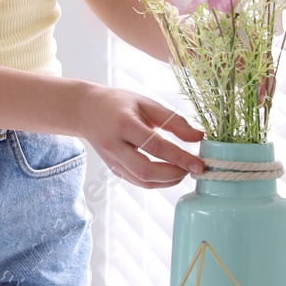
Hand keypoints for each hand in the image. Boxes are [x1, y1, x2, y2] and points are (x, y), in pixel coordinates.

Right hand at [71, 85, 205, 187]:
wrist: (85, 110)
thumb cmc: (117, 104)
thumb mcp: (145, 103)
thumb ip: (173, 121)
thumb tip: (198, 138)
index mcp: (123, 124)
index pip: (155, 146)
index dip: (180, 158)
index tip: (200, 164)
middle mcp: (114, 145)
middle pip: (145, 170)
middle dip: (174, 175)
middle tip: (192, 169)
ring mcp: (111, 159)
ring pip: (142, 180)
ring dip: (167, 181)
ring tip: (182, 170)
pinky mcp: (113, 168)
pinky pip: (138, 181)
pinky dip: (157, 181)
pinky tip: (168, 172)